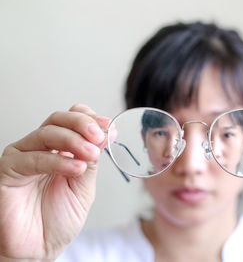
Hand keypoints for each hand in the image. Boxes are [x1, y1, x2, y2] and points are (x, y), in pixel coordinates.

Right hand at [0, 104, 108, 259]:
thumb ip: (91, 161)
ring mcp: (24, 156)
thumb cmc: (58, 220)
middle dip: (82, 124)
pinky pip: (33, 158)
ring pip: (47, 133)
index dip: (90, 119)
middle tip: (99, 135)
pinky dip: (58, 160)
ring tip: (90, 154)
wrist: (38, 248)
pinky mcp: (9, 170)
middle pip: (59, 119)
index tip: (108, 127)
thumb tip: (105, 135)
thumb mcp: (84, 187)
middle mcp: (41, 148)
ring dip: (73, 140)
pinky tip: (76, 168)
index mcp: (61, 149)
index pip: (72, 120)